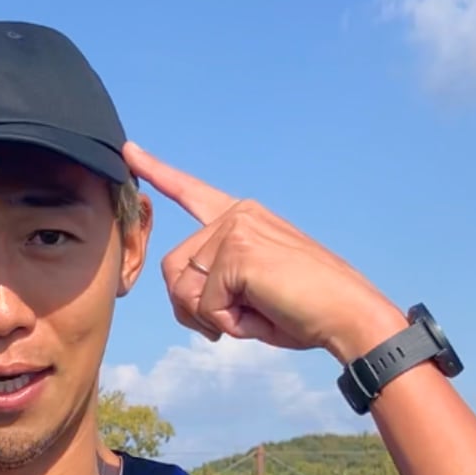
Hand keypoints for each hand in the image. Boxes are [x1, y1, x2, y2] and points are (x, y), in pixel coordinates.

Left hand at [123, 142, 404, 361]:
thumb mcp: (247, 293)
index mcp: (241, 218)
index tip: (128, 150)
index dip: (158, 173)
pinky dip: (229, 324)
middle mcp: (235, 215)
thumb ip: (211, 283)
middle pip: (172, 270)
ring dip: (213, 318)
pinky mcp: (237, 252)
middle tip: (239, 317)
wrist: (347, 314)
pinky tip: (263, 312)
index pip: (190, 192)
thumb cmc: (302, 310)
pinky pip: (205, 306)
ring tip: (257, 311)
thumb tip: (181, 292)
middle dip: (194, 309)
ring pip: (183, 290)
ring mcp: (235, 229)